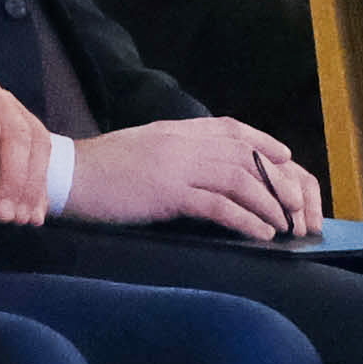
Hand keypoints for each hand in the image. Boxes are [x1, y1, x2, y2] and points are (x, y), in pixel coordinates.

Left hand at [0, 65, 58, 222]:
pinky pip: (41, 154)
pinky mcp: (23, 126)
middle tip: (6, 218)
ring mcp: (9, 104)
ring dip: (32, 186)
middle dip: (16, 180)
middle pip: (18, 133)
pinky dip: (38, 186)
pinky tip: (33, 214)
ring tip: (21, 220)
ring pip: (38, 143)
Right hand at [57, 114, 321, 239]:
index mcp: (176, 131)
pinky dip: (245, 220)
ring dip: (268, 204)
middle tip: (295, 206)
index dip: (263, 141)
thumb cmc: (101, 171)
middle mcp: (182, 143)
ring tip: (284, 225)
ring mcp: (176, 166)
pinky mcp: (168, 193)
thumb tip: (201, 168)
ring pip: (240, 180)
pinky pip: (219, 206)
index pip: (232, 129)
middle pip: (246, 157)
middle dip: (276, 182)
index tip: (284, 157)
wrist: (67, 177)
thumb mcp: (143, 150)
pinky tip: (260, 234)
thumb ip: (173, 152)